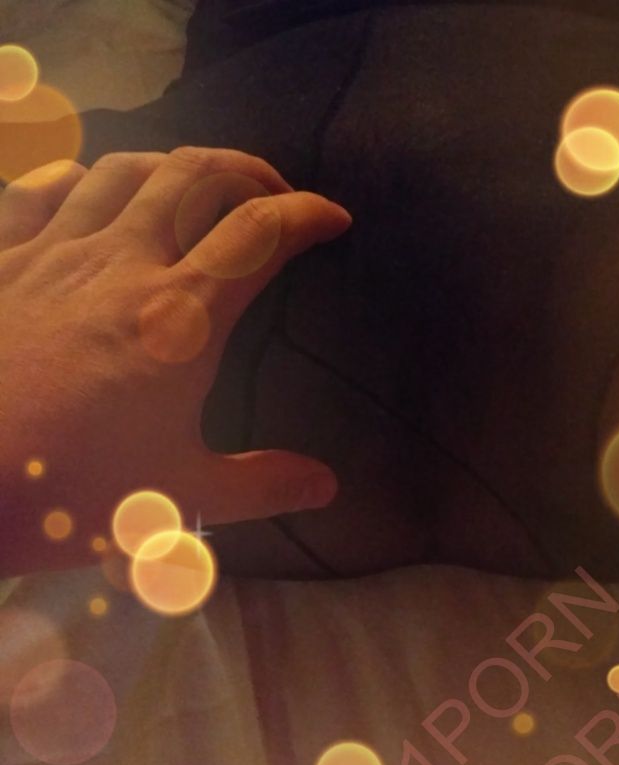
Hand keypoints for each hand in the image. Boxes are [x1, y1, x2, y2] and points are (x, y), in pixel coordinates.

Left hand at [0, 147, 350, 575]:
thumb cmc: (70, 492)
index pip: (260, 235)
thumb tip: (325, 485)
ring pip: (124, 170)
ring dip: (173, 167)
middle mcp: (121, 264)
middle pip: (198, 176)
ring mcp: (53, 254)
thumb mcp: (179, 498)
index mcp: (180, 318)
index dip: (307, 214)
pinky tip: (89, 188)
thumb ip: (260, 485)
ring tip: (195, 188)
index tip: (333, 219)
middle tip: (271, 197)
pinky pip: (39, 189)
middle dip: (249, 171)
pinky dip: (77, 177)